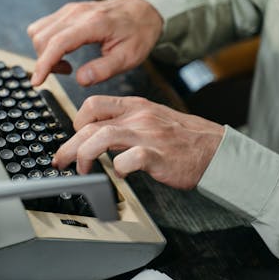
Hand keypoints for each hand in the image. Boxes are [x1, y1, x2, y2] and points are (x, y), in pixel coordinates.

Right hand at [27, 0, 162, 85]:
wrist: (141, 11)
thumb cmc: (137, 33)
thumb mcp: (128, 57)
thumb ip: (104, 69)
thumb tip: (81, 80)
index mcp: (94, 24)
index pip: (58, 43)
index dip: (44, 64)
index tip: (37, 81)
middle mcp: (77, 13)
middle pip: (43, 38)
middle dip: (46, 62)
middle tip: (66, 72)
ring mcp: (70, 10)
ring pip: (38, 32)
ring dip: (44, 53)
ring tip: (65, 64)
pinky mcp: (66, 12)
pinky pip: (43, 27)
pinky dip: (45, 44)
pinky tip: (62, 52)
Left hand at [53, 96, 224, 189]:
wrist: (217, 150)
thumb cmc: (184, 138)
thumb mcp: (152, 119)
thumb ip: (126, 123)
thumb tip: (96, 135)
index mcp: (135, 107)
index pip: (93, 104)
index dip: (76, 121)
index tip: (72, 137)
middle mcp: (138, 118)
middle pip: (90, 126)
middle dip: (69, 145)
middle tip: (61, 160)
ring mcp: (148, 135)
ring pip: (103, 137)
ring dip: (85, 156)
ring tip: (82, 170)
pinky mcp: (158, 155)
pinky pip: (129, 159)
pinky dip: (118, 168)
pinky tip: (119, 174)